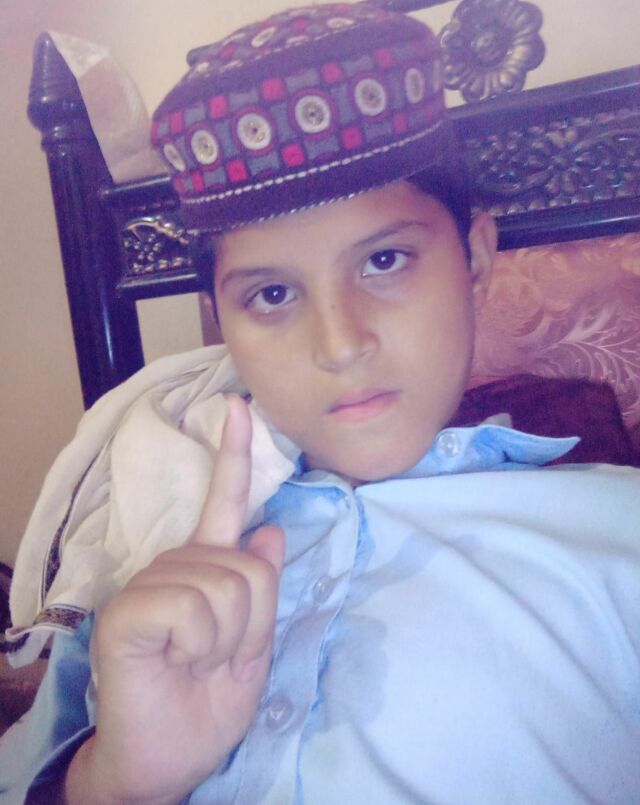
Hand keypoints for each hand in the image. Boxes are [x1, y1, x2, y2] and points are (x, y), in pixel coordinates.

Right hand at [66, 395, 284, 804]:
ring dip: (225, 641)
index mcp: (205, 568)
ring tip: (194, 663)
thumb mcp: (254, 647)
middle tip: (216, 660)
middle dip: (249, 625)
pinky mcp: (128, 611)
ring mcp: (149, 584)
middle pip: (249, 568)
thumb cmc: (207, 703)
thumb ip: (262, 591)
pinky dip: (198, 645)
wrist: (167, 760)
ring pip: (227, 587)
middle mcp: (176, 564)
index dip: (233, 452)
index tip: (239, 406)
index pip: (224, 501)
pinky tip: (174, 661)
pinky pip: (192, 607)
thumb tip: (270, 531)